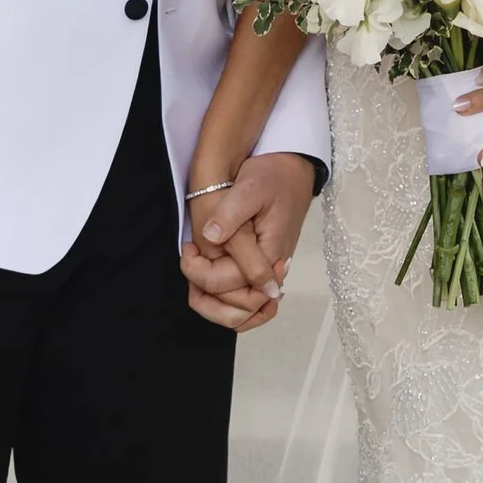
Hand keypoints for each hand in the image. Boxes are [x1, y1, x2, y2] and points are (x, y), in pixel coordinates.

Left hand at [179, 151, 317, 331]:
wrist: (294, 169)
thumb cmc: (273, 176)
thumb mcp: (250, 186)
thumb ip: (230, 214)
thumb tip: (210, 238)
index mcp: (269, 253)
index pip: (229, 284)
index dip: (199, 272)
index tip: (188, 248)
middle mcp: (274, 270)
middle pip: (240, 310)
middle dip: (206, 298)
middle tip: (189, 265)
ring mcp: (273, 272)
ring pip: (247, 313)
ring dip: (217, 306)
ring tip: (195, 280)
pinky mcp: (268, 268)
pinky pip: (253, 302)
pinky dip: (233, 304)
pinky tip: (213, 289)